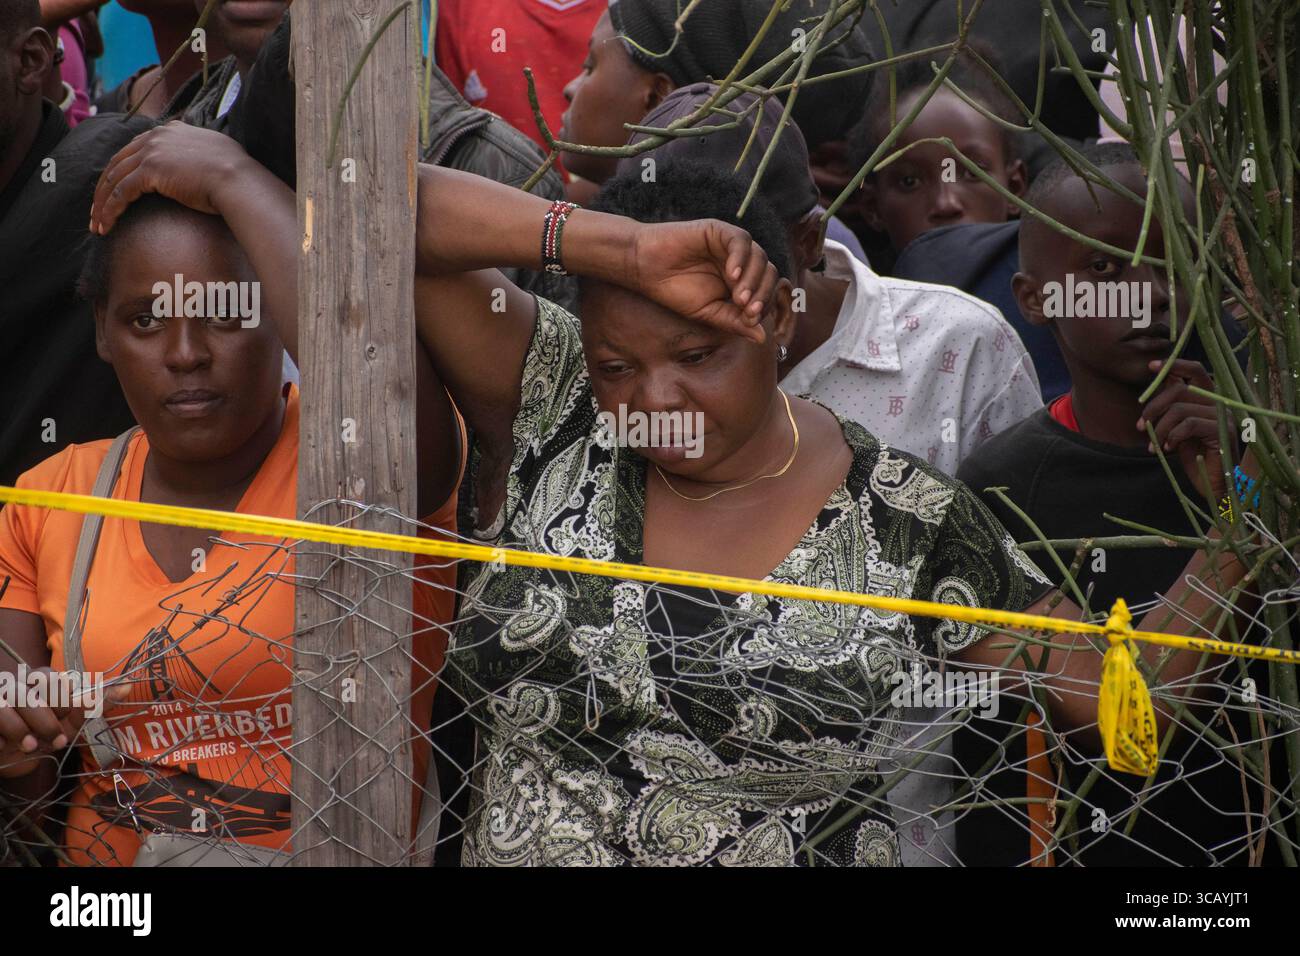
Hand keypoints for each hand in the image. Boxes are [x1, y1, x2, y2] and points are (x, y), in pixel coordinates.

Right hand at [0, 672, 130, 778]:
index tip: (66, 718)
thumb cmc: (44, 734)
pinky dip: (2, 740)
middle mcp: (16, 684)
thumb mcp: (72, 722)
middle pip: (33, 690)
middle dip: (46, 719)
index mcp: (39, 681)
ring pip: (12, 704)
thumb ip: (97, 704)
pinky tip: (4, 747)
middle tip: (52, 737)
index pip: (54, 679)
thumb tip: (128, 686)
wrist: (12, 757)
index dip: (63, 702)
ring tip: (30, 746)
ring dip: (24, 732)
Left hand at [90, 122, 255, 234]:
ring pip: (114, 178)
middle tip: (97, 211)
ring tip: (97, 225)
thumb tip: (202, 163)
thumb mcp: (216, 153)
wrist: (239, 180)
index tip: (115, 191)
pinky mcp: (150, 170)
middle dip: (103, 189)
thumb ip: (200, 152)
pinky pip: (120, 193)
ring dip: (102, 204)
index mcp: (171, 130)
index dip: (122, 171)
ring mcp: (152, 151)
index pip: (135, 149)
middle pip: (117, 163)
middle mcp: (157, 136)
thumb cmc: (236, 174)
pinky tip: (106, 226)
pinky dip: (110, 210)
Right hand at [628, 219, 779, 344]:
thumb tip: (762, 337)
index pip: (766, 290)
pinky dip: (740, 258)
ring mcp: (731, 244)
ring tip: (739, 298)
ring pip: (759, 257)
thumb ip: (734, 322)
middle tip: (749, 311)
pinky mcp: (719, 230)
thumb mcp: (708, 312)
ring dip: (753, 280)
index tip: (751, 320)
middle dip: (763, 294)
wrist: (645, 268)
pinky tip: (731, 274)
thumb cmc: (675, 290)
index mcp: (741, 281)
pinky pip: (740, 241)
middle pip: (768, 273)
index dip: (764, 305)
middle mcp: (741, 261)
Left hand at [1137, 359, 1226, 501]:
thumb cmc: (1195, 456)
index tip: (1150, 366)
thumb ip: (1173, 406)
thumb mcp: (1177, 427)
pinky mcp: (1223, 432)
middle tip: (1141, 426)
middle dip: (1153, 407)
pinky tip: (1167, 449)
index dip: (1173, 365)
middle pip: (1179, 389)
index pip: (1195, 371)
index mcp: (1209, 399)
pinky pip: (1189, 424)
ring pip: (1179, 409)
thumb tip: (1160, 381)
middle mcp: (1219, 403)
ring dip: (1160, 428)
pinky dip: (1172, 437)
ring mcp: (1224, 417)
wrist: (1212, 485)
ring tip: (1154, 445)